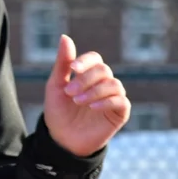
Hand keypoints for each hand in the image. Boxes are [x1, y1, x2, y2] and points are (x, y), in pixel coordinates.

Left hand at [43, 35, 130, 156]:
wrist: (62, 141)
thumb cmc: (58, 113)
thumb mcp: (55, 87)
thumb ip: (62, 63)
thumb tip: (65, 37)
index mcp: (90, 75)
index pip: (95, 59)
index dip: (85, 61)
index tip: (72, 69)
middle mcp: (104, 84)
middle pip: (104, 71)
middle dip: (85, 79)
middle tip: (69, 92)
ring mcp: (113, 98)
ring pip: (113, 84)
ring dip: (95, 91)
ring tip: (77, 101)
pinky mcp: (120, 113)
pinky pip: (121, 101)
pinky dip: (107, 101)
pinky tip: (92, 107)